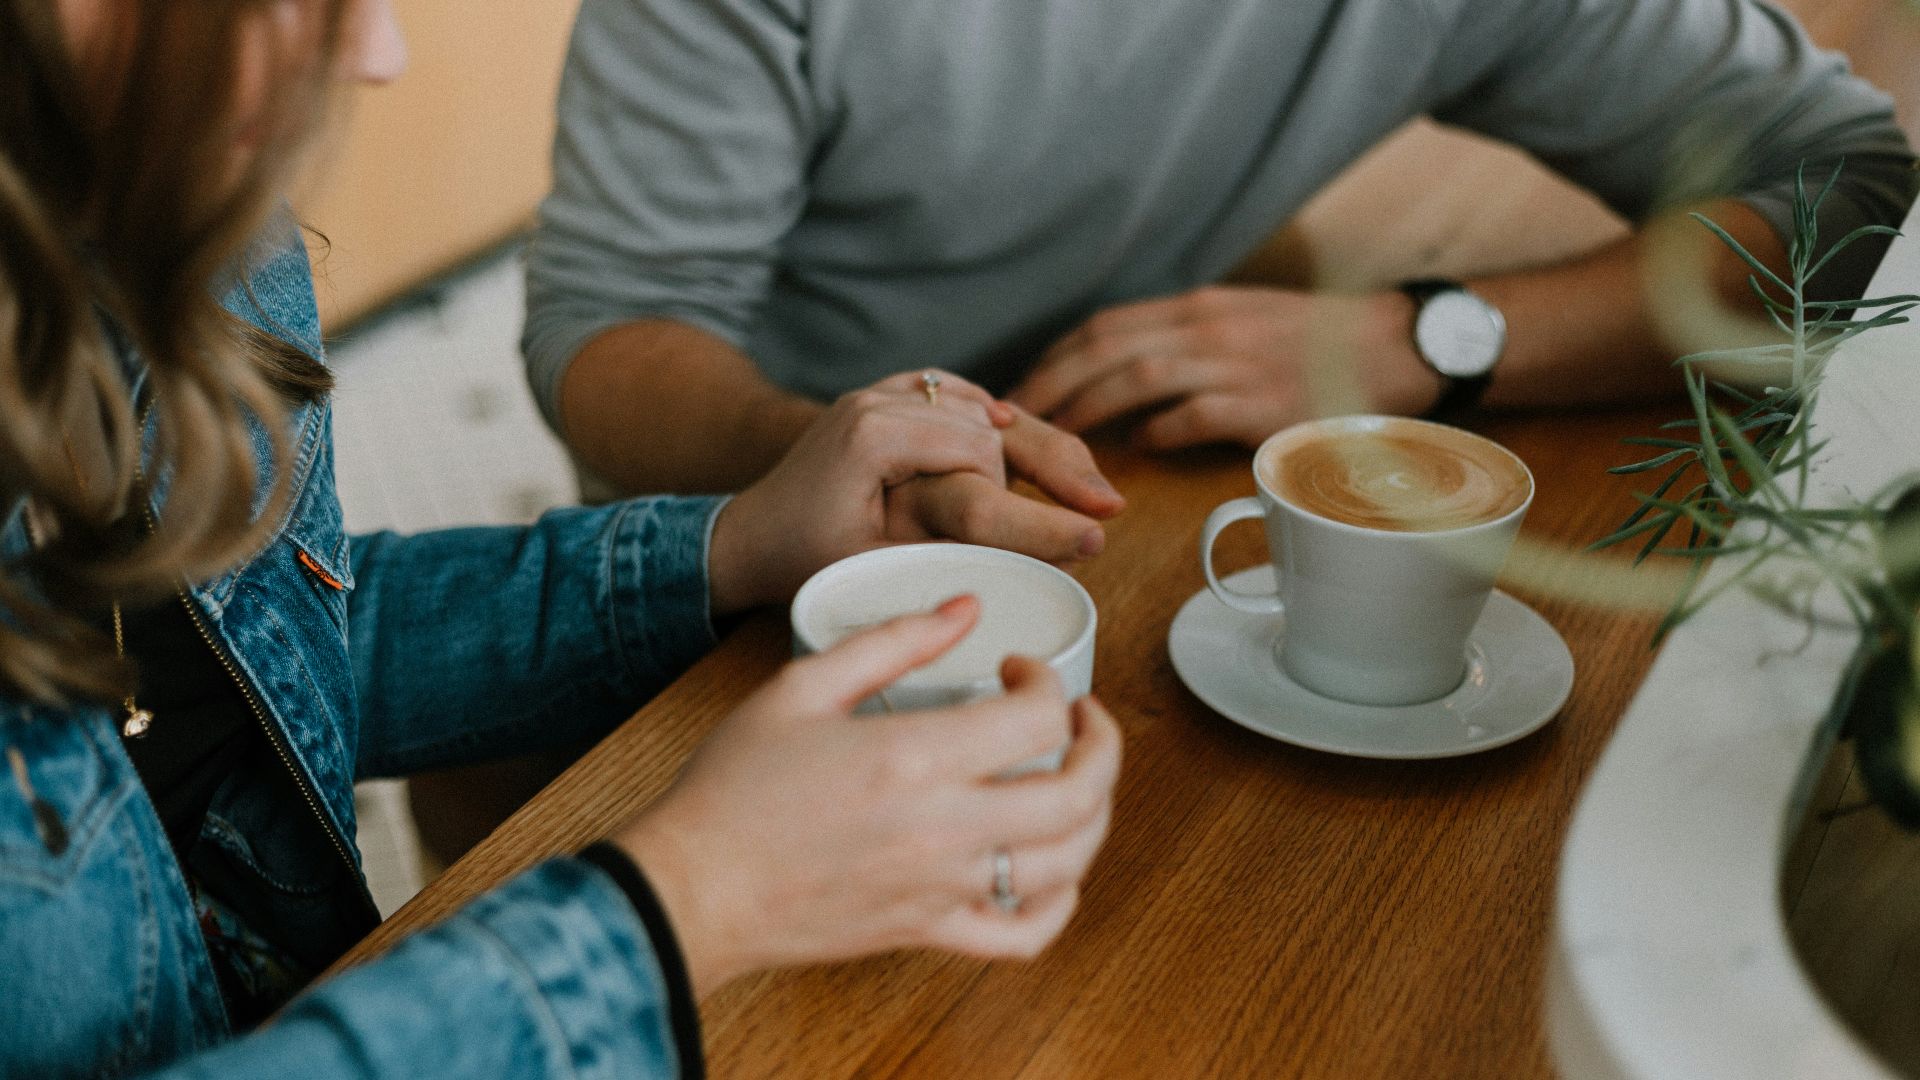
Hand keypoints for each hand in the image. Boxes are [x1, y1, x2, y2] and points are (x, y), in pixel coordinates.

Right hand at [614, 597, 1122, 997]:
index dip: (1047, 680)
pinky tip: (1052, 870)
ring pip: (1069, 863)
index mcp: (915, 757)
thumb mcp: (802, 686)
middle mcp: (943, 828)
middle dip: (1102, 744)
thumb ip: (892, 641)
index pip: (1038, 716)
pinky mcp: (929, 932)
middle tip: (1081, 718)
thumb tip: (963, 608)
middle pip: (1080, 793)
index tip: (1019, 669)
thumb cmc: (734, 787)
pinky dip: (1060, 904)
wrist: (692, 885)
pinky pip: (1025, 935)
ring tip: (1078, 780)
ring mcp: (942, 888)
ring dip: (1096, 814)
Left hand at [709, 371, 1121, 612]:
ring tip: (1088, 486)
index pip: (979, 455)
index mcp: (874, 433)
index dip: (1032, 502)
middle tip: (1108, 507)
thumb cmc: (802, 558)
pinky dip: (994, 417)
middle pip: (990, 422)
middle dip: (1054, 464)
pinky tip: (1029, 437)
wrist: (749, 533)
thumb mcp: (873, 564)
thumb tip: (1027, 560)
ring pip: (980, 407)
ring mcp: (882, 392)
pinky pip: (956, 396)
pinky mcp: (887, 397)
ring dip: (1032, 443)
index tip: (1085, 536)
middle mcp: (879, 398)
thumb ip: (943, 549)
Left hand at [1009, 286, 1440, 449]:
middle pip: (1106, 347)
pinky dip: (1157, 432)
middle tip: (1013, 422)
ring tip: (1056, 440)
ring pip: (1137, 376)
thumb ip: (1187, 342)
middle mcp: (1208, 328)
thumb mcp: (1244, 322)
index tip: (1022, 388)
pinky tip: (1135, 451)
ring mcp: (1236, 363)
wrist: (1399, 345)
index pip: (1106, 325)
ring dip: (1088, 408)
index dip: (1055, 357)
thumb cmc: (1319, 343)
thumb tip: (1128, 380)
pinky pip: (1192, 415)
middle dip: (1051, 383)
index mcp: (1199, 309)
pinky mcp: (1264, 402)